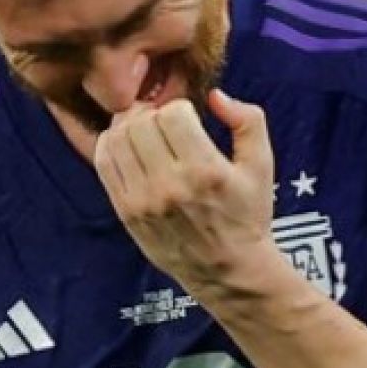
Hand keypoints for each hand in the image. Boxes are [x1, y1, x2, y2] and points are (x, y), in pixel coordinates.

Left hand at [94, 90, 279, 299]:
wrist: (227, 271)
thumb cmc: (247, 216)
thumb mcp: (262, 166)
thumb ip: (248, 121)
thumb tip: (216, 95)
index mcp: (205, 171)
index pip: (172, 115)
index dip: (180, 108)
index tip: (189, 118)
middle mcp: (170, 186)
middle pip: (141, 124)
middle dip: (152, 113)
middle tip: (163, 120)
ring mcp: (142, 201)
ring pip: (117, 139)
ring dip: (129, 125)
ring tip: (144, 129)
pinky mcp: (125, 212)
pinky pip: (104, 164)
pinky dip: (110, 145)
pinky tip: (127, 144)